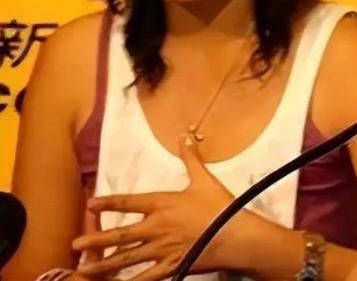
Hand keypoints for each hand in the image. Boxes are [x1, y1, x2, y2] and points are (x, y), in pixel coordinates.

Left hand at [72, 136, 234, 280]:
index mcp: (162, 204)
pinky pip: (145, 276)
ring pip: (126, 258)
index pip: (129, 202)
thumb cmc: (219, 206)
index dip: (108, 202)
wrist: (235, 235)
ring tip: (84, 269)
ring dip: (104, 264)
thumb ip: (190, 158)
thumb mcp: (204, 179)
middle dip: (96, 239)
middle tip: (76, 244)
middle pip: (120, 234)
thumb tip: (185, 135)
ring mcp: (161, 249)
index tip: (91, 204)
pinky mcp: (171, 266)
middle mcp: (156, 227)